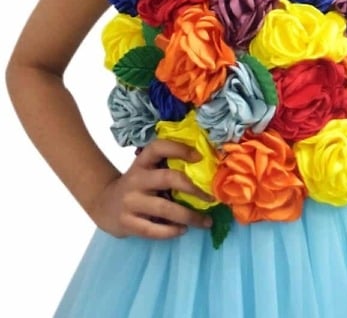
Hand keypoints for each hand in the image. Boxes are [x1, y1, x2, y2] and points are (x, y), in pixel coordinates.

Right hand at [89, 139, 214, 238]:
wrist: (103, 204)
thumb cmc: (136, 185)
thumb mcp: (146, 170)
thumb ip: (166, 169)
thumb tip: (204, 175)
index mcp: (142, 162)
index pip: (158, 147)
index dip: (179, 148)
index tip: (199, 157)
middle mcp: (136, 179)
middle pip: (167, 178)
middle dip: (193, 189)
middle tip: (211, 198)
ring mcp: (130, 202)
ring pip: (164, 208)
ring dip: (189, 216)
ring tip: (205, 221)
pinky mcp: (127, 223)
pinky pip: (153, 230)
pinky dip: (171, 231)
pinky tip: (183, 230)